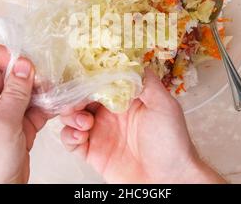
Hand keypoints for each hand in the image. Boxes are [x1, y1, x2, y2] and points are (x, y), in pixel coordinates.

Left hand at [0, 44, 49, 182]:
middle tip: (41, 78)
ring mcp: (2, 116)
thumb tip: (23, 66)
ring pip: (21, 92)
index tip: (17, 60)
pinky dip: (45, 107)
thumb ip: (15, 93)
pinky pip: (32, 110)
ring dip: (38, 91)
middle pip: (3, 74)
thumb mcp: (1, 125)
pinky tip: (57, 106)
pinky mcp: (17, 129)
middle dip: (24, 73)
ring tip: (54, 93)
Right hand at [60, 68, 225, 183]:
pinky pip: (70, 140)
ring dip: (71, 115)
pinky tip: (80, 136)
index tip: (80, 76)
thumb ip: (146, 82)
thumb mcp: (164, 105)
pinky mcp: (92, 152)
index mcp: (125, 99)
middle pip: (81, 97)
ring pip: (72, 116)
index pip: (100, 81)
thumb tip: (131, 60)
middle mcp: (110, 113)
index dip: (88, 78)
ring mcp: (100, 132)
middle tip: (76, 101)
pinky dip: (68, 135)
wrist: (169, 179)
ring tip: (85, 123)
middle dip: (74, 96)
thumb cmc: (171, 142)